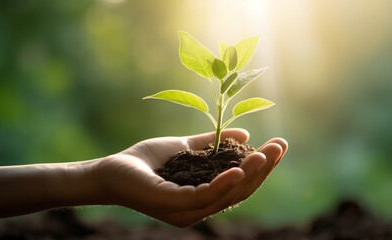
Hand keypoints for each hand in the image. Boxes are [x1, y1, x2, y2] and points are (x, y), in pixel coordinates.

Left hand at [87, 128, 287, 226]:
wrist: (112, 170)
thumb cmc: (148, 161)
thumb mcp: (187, 148)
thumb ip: (213, 144)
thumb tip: (246, 134)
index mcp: (204, 197)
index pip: (239, 186)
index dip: (261, 168)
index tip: (278, 146)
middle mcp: (198, 209)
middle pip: (239, 193)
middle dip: (262, 170)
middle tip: (281, 147)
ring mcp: (185, 211)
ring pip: (226, 196)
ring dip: (249, 175)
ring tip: (265, 155)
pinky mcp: (171, 205)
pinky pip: (202, 196)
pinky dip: (222, 183)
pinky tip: (238, 169)